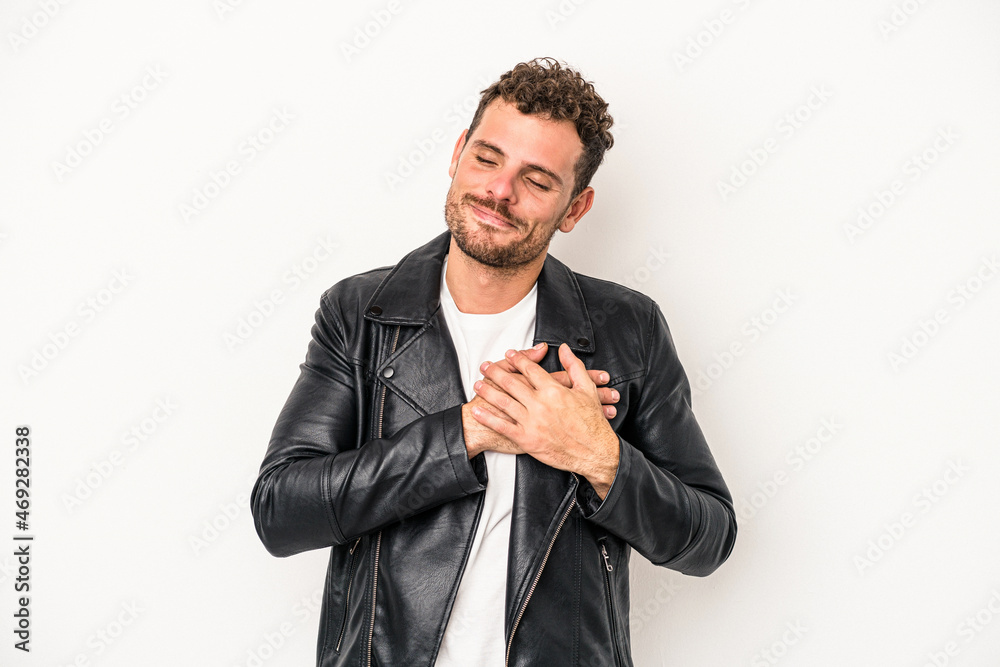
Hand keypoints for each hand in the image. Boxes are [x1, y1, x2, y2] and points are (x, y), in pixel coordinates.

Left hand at [470, 343, 619, 499]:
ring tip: (478, 384)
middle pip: (511, 383)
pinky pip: (502, 426)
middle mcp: (540, 404)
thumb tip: (564, 349)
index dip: (517, 359)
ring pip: (503, 402)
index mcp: (553, 390)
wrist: (594, 452)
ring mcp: (532, 422)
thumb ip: (573, 366)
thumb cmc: (592, 422)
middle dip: (495, 372)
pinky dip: (488, 418)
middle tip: (485, 366)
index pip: (530, 369)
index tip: (509, 354)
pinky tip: (478, 411)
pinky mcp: (527, 439)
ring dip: (487, 392)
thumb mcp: (586, 389)